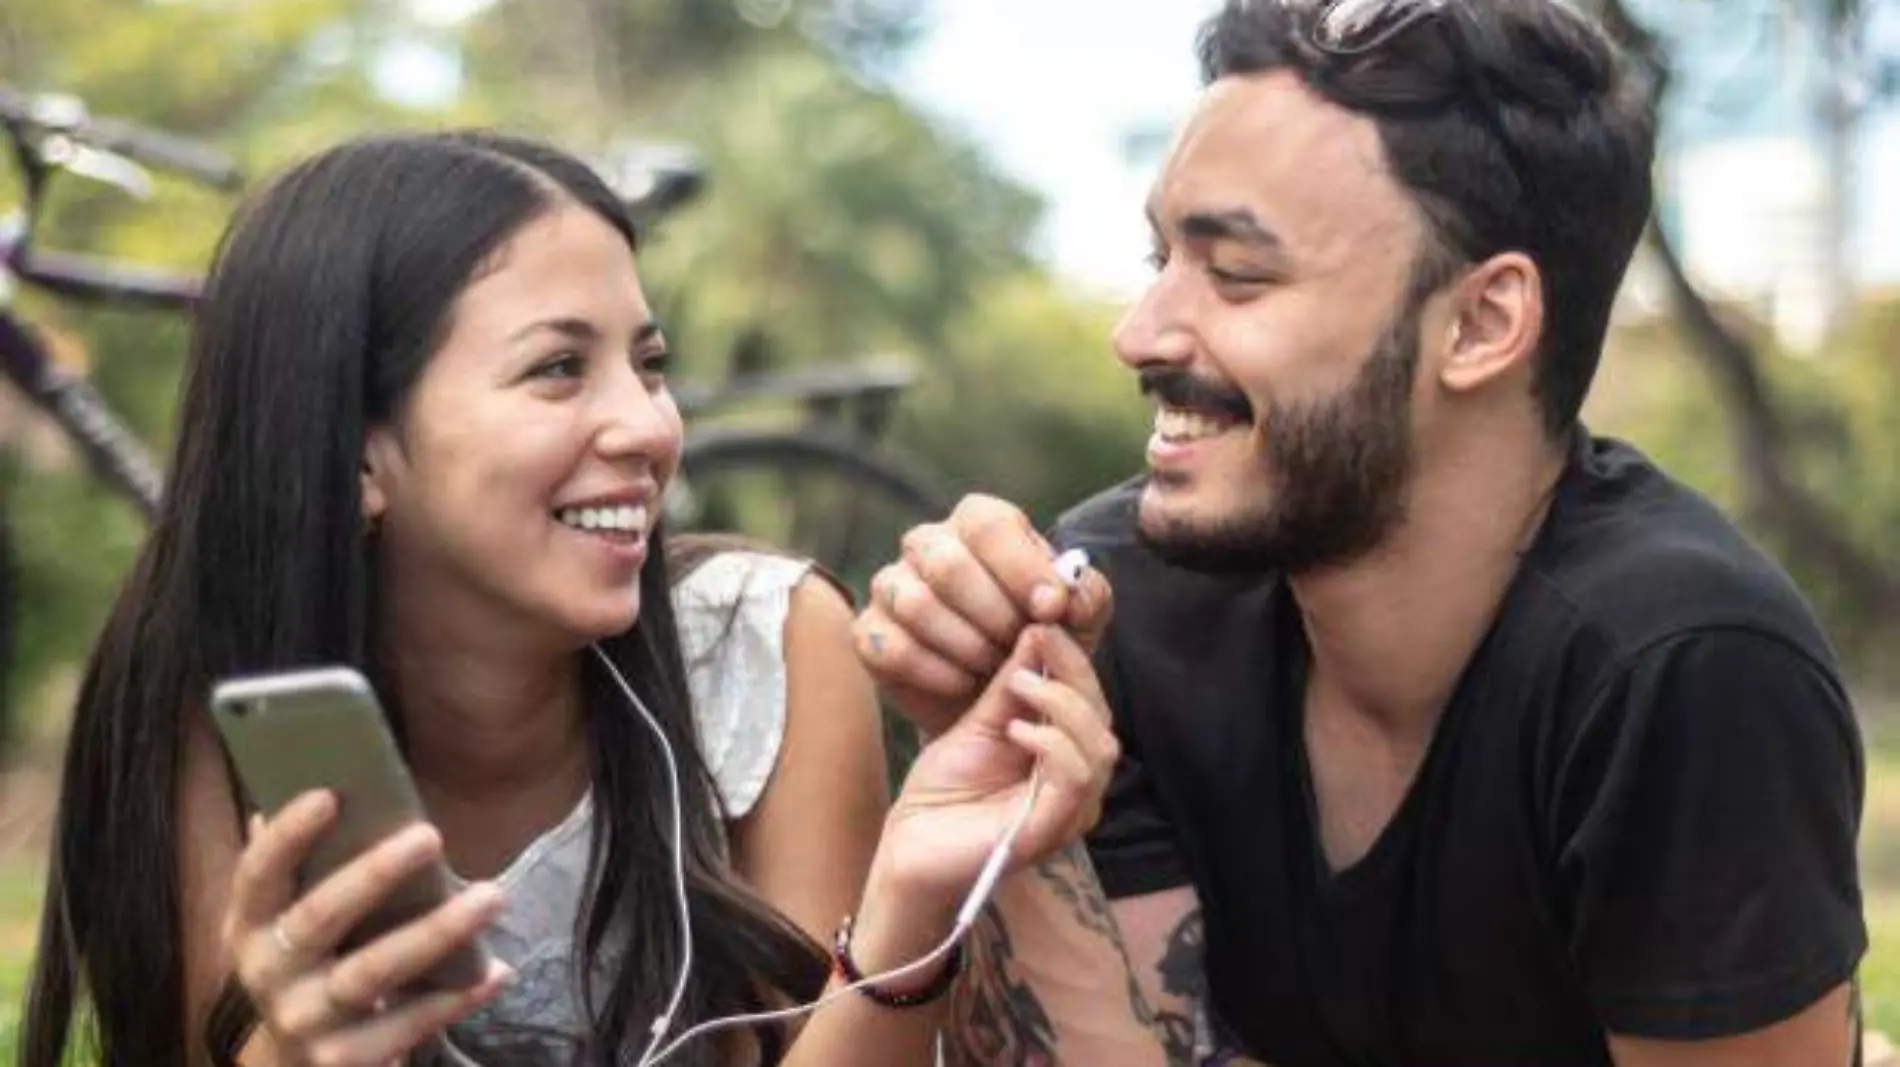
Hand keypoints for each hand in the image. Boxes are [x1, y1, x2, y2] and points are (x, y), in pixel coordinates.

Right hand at [221, 790, 513, 1066]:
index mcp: (248, 924)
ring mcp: (304, 1020)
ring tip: (492, 896)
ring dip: (436, 932)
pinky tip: (497, 969)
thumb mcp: (288, 915)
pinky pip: (407, 1026)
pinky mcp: (343, 1060)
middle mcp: (268, 972)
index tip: (328, 794)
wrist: (291, 1062)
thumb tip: (315, 776)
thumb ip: (303, 860)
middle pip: (319, 919)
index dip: (286, 836)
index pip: (257, 874)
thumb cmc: (306, 960)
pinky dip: (455, 997)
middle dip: (374, 875)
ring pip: (372, 973)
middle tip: (432, 834)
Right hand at [854, 494, 1113, 736]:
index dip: (1022, 568)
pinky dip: (934, 672)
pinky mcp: (869, 632)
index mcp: (979, 522)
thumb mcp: (1077, 620)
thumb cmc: (1037, 641)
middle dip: (994, 615)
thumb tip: (1070, 592)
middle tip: (1020, 646)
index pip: (989, 526)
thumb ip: (1086, 598)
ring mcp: (890, 585)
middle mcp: (927, 544)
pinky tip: (962, 683)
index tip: (1052, 609)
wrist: (995, 696)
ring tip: (995, 668)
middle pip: (947, 565)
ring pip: (916, 605)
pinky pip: (891, 647)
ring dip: (967, 646)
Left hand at [875, 624, 1119, 907]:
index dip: (1073, 657)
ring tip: (1020, 687)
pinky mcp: (1050, 830)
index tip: (1043, 622)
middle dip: (1072, 673)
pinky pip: (1075, 781)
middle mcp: (1077, 783)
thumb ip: (1009, 686)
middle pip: (1101, 718)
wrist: (911, 848)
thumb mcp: (978, 723)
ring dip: (1063, 706)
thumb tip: (1037, 631)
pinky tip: (1019, 729)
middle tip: (1035, 644)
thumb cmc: (945, 790)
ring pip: (1099, 748)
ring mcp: (1069, 810)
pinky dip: (1053, 745)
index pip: (1090, 698)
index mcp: (1064, 754)